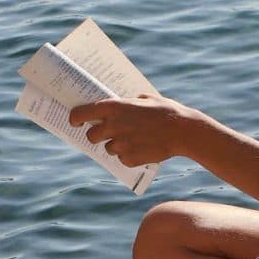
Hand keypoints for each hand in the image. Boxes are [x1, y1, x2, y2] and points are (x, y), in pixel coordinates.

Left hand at [68, 93, 196, 167]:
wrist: (183, 131)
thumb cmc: (167, 111)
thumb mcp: (147, 98)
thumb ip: (131, 102)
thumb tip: (126, 102)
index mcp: (114, 108)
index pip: (81, 113)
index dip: (75, 118)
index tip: (75, 121)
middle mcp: (113, 126)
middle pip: (91, 136)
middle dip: (97, 135)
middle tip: (108, 134)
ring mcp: (121, 144)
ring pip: (109, 149)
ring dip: (117, 146)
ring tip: (135, 140)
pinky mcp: (130, 159)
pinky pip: (123, 159)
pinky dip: (130, 156)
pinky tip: (143, 149)